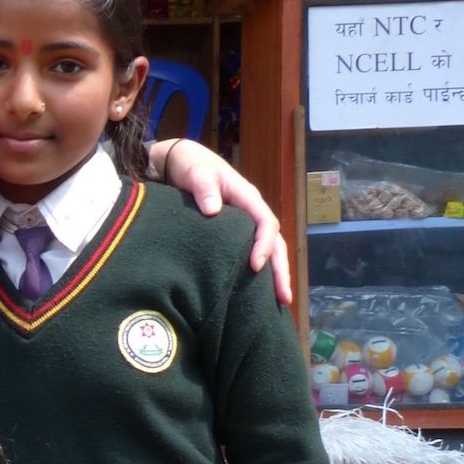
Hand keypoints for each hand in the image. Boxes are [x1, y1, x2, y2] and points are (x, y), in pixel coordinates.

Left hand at [154, 138, 291, 304]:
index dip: (264, 244)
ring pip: (268, 249)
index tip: (255, 266)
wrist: (180, 162)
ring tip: (279, 301)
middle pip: (275, 241)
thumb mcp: (196, 172)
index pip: (266, 222)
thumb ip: (203, 187)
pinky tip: (257, 291)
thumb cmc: (190, 165)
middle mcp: (251, 211)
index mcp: (247, 197)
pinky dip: (259, 271)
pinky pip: (251, 251)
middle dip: (280, 269)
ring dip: (274, 274)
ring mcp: (244, 222)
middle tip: (283, 297)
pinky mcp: (233, 232)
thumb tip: (213, 210)